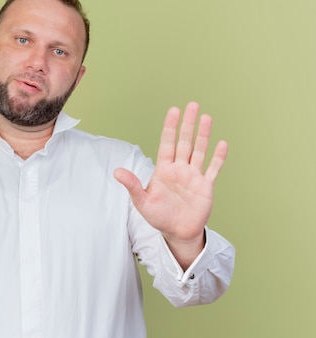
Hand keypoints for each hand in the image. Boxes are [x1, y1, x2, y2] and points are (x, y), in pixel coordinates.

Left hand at [114, 102, 227, 267]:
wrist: (177, 232)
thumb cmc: (158, 216)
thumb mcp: (142, 201)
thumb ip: (132, 185)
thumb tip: (116, 172)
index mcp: (164, 169)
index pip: (167, 143)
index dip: (170, 127)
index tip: (174, 110)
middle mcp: (179, 169)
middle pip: (185, 142)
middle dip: (188, 124)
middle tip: (193, 105)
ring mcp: (194, 176)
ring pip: (199, 151)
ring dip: (203, 135)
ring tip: (207, 117)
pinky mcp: (205, 187)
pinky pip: (213, 169)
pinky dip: (218, 157)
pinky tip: (222, 144)